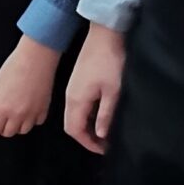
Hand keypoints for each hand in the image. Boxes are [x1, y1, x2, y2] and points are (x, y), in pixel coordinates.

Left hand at [0, 34, 60, 137]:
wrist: (37, 57)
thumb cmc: (16, 66)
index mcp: (3, 108)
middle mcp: (18, 114)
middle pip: (8, 132)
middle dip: (4, 126)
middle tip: (4, 116)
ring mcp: (33, 113)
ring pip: (23, 130)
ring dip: (18, 124)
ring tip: (17, 112)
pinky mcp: (44, 109)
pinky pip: (37, 122)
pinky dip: (32, 119)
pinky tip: (29, 109)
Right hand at [65, 23, 126, 153]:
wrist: (104, 34)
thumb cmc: (110, 61)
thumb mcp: (113, 91)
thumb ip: (105, 115)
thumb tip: (100, 134)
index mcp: (76, 100)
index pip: (75, 131)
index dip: (88, 144)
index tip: (104, 149)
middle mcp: (70, 96)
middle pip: (71, 125)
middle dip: (87, 138)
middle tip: (105, 144)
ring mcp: (72, 89)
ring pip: (74, 116)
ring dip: (87, 127)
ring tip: (104, 131)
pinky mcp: (77, 82)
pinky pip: (78, 106)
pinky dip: (87, 116)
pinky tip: (100, 114)